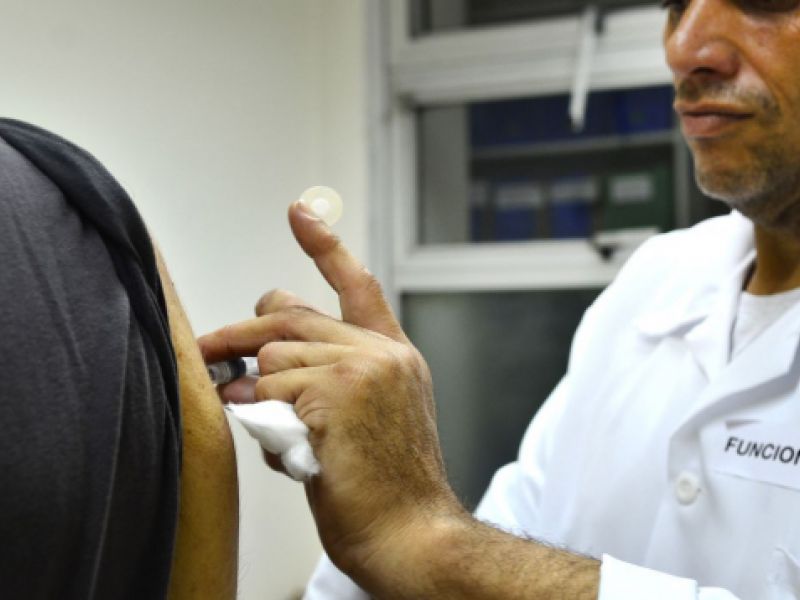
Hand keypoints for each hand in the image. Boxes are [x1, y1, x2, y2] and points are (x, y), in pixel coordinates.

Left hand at [198, 202, 461, 588]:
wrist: (411, 535)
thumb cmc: (386, 487)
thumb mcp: (367, 421)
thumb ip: (323, 382)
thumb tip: (252, 370)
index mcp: (394, 355)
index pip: (357, 286)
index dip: (325, 246)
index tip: (301, 213)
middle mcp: (381, 353)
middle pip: (291, 317)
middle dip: (244, 336)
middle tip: (213, 352)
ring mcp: (361, 369)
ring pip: (274, 360)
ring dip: (262, 400)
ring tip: (288, 437)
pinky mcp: (336, 393)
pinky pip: (268, 392)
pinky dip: (266, 424)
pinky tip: (295, 452)